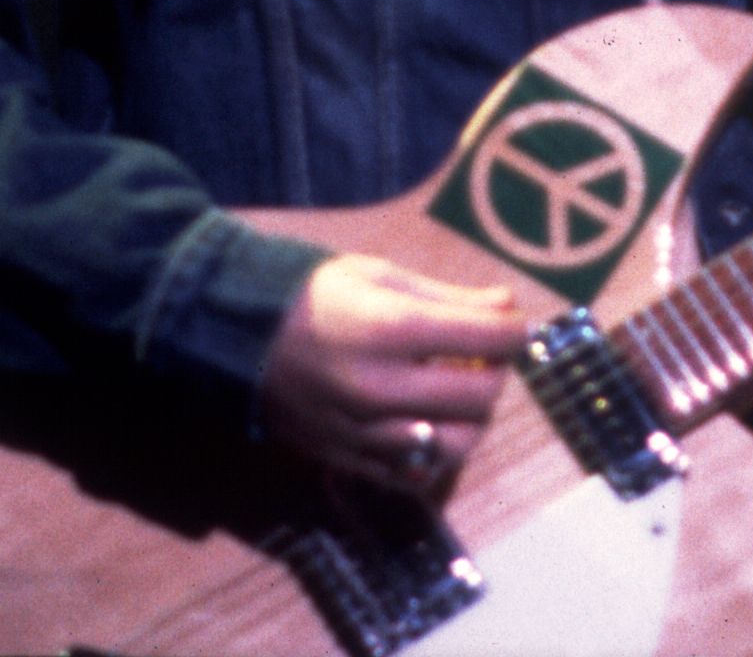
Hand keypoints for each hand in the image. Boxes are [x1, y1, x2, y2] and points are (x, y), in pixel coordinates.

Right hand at [260, 253, 527, 492]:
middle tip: (482, 355)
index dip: (513, 329)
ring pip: (459, 444)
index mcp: (392, 330)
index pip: (490, 340)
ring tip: (456, 391)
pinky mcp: (351, 460)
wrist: (239, 340)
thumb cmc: (317, 296)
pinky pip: (418, 474)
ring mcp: (366, 431)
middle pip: (482, 396)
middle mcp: (382, 388)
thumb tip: (507, 304)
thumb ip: (450, 297)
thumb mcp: (382, 277)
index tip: (509, 323)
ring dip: (472, 418)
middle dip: (495, 371)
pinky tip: (428, 422)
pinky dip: (435, 452)